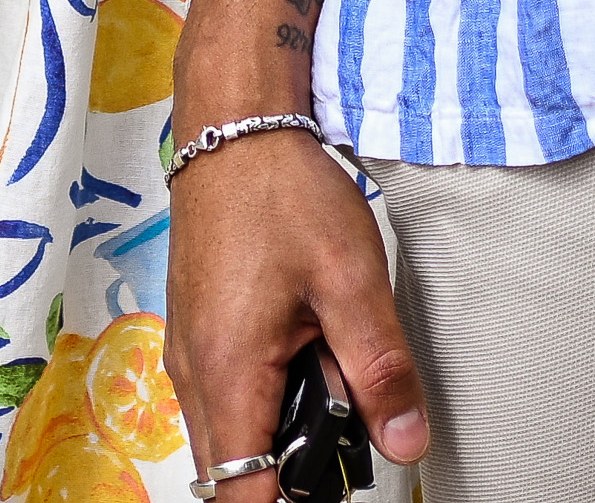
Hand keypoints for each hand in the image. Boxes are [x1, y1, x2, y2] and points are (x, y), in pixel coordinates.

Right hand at [175, 136, 433, 478]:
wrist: (234, 128)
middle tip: (341, 440)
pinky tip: (301, 360)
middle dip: (283, 478)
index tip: (328, 489)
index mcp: (228, 373)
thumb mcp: (351, 280)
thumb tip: (406, 444)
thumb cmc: (283, 192)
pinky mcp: (194, 332)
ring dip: (270, 441)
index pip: (239, 495)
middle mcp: (194, 373)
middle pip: (226, 478)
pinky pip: (218, 401)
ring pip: (221, 440)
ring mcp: (187, 353)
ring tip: (327, 389)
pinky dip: (256, 405)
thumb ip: (380, 371)